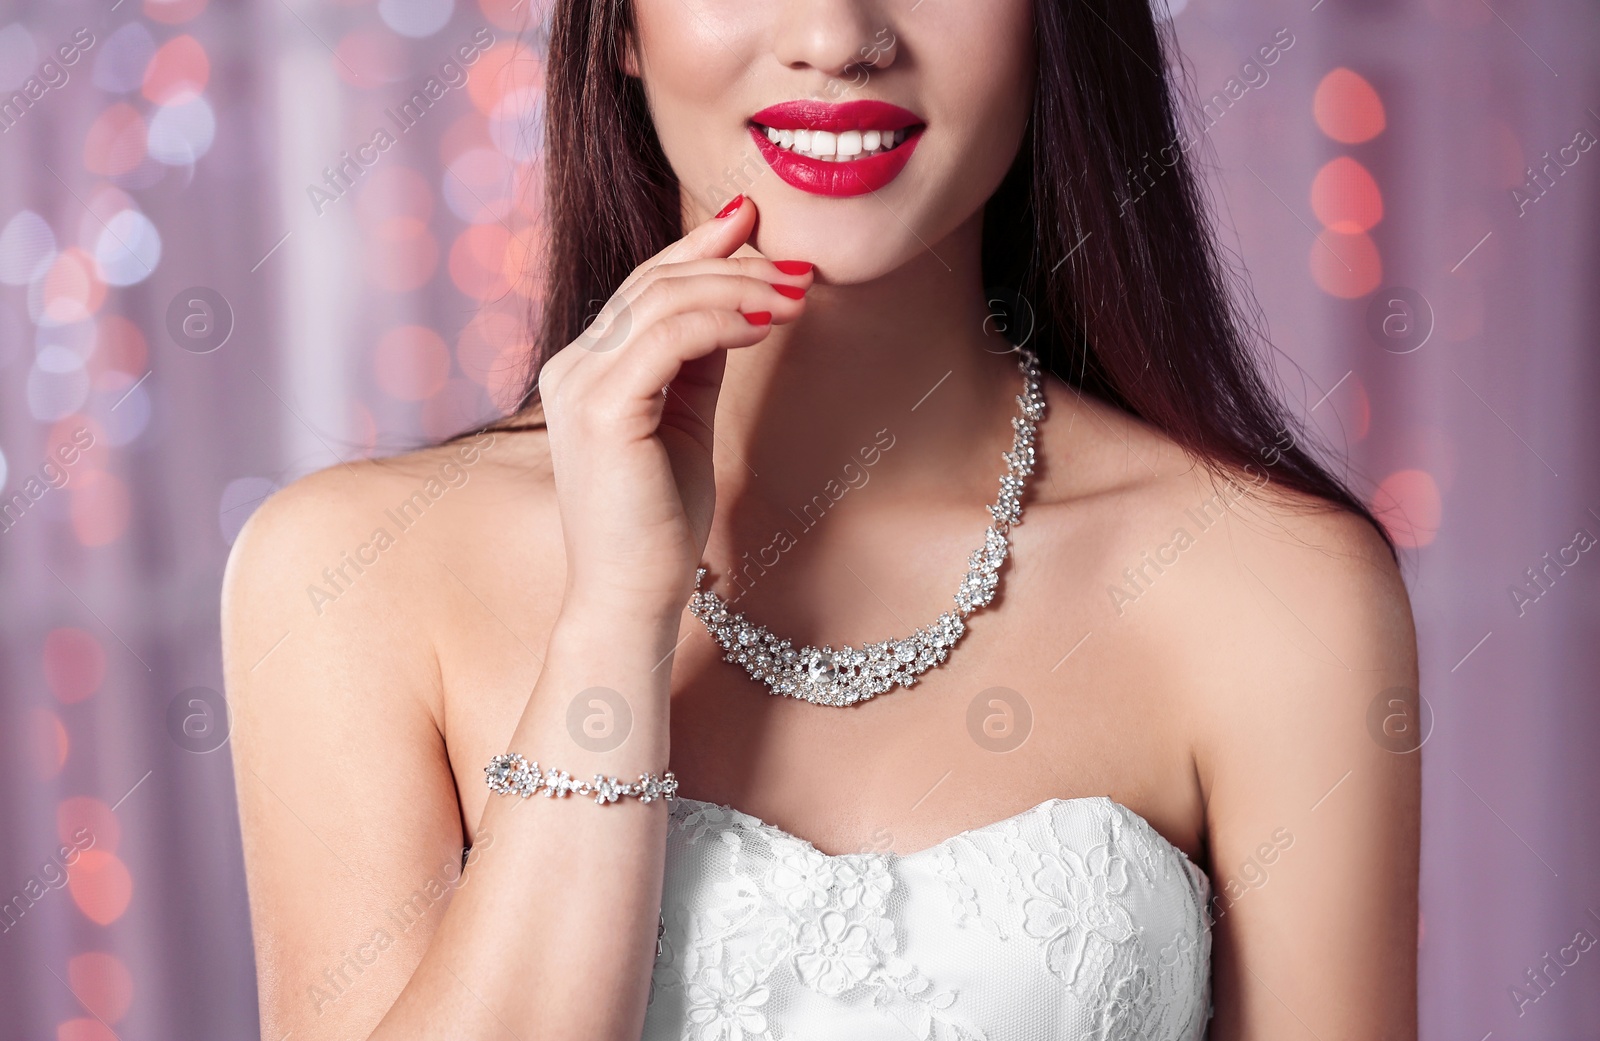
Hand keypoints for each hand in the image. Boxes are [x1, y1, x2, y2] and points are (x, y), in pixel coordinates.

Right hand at [538, 196, 812, 614]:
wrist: (631, 595)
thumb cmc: (659, 521)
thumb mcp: (684, 420)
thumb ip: (696, 360)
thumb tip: (739, 301)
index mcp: (585, 368)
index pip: (644, 286)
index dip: (699, 248)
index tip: (752, 218)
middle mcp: (570, 367)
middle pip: (656, 283)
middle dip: (736, 265)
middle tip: (800, 268)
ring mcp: (578, 385)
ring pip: (664, 300)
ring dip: (742, 289)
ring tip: (799, 296)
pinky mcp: (601, 409)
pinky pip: (669, 338)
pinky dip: (724, 321)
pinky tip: (768, 325)